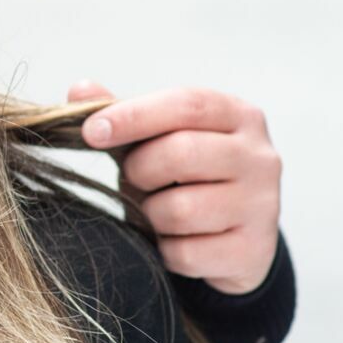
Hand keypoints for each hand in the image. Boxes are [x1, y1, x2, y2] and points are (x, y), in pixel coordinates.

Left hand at [70, 81, 281, 295]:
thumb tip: (79, 90)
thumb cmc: (186, 176)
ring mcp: (263, 205)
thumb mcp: (156, 139)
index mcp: (238, 116)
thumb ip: (120, 114)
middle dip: (140, 169)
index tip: (91, 132)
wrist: (232, 237)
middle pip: (182, 153)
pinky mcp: (254, 250)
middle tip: (134, 177)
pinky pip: (186, 252)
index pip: (185, 104)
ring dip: (151, 213)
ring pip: (181, 209)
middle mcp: (260, 156)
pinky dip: (166, 248)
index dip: (133, 116)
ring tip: (158, 210)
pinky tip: (174, 239)